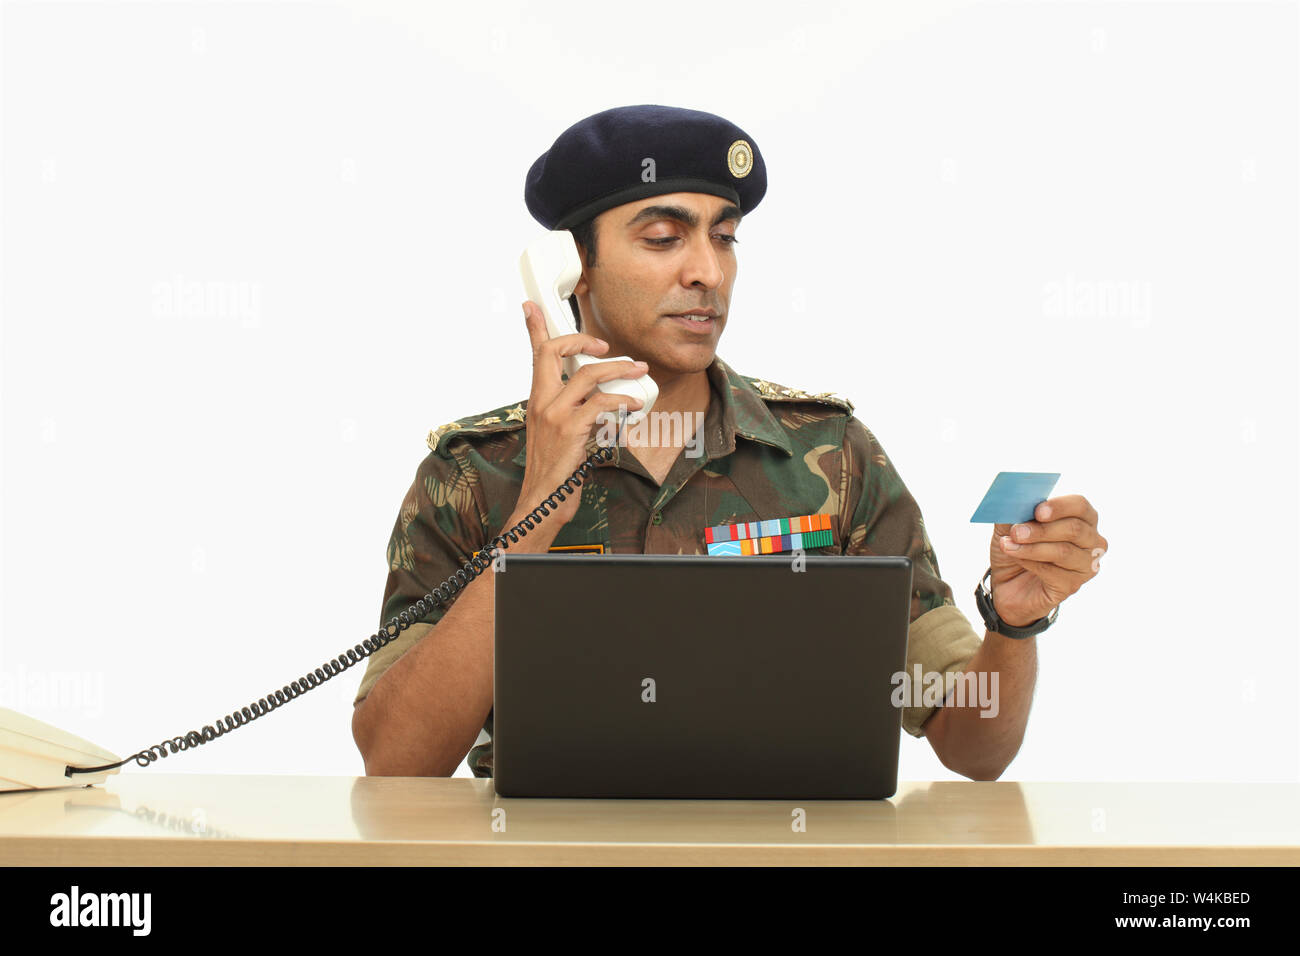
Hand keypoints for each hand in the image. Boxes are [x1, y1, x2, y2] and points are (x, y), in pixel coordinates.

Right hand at [510, 301, 648, 533]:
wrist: (542, 502)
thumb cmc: (553, 472)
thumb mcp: (555, 435)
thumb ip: (569, 412)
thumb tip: (596, 399)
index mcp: (537, 401)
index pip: (534, 355)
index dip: (535, 328)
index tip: (532, 307)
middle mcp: (541, 402)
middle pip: (554, 352)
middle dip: (582, 339)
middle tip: (606, 345)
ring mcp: (554, 415)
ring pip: (587, 374)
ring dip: (618, 370)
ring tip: (638, 371)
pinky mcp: (570, 430)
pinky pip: (601, 403)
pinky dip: (622, 400)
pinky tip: (634, 405)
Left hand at [988, 494, 1107, 627]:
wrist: (1006, 582)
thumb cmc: (1016, 547)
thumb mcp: (1010, 524)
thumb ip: (1015, 509)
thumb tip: (1012, 497)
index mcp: (1081, 518)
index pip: (1080, 506)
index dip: (1060, 507)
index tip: (1038, 511)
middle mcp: (1091, 541)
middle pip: (1074, 529)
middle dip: (1041, 530)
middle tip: (1016, 531)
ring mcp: (1085, 565)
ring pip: (1063, 552)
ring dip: (1032, 547)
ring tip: (1009, 545)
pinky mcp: (1072, 586)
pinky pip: (1054, 573)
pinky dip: (1030, 563)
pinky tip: (1017, 560)